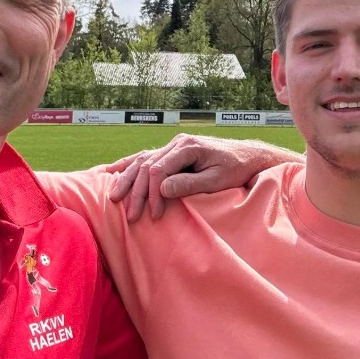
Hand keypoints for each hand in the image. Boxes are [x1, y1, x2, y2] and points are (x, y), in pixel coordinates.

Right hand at [106, 134, 302, 220]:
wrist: (248, 156)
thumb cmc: (235, 169)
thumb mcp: (216, 179)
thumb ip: (189, 183)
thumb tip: (161, 189)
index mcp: (188, 146)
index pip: (159, 170)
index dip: (152, 194)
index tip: (153, 215)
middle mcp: (177, 142)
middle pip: (147, 166)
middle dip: (136, 191)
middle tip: (129, 215)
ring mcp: (173, 145)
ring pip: (142, 160)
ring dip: (127, 179)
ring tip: (113, 197)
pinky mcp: (173, 151)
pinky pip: (145, 157)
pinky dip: (128, 165)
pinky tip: (112, 171)